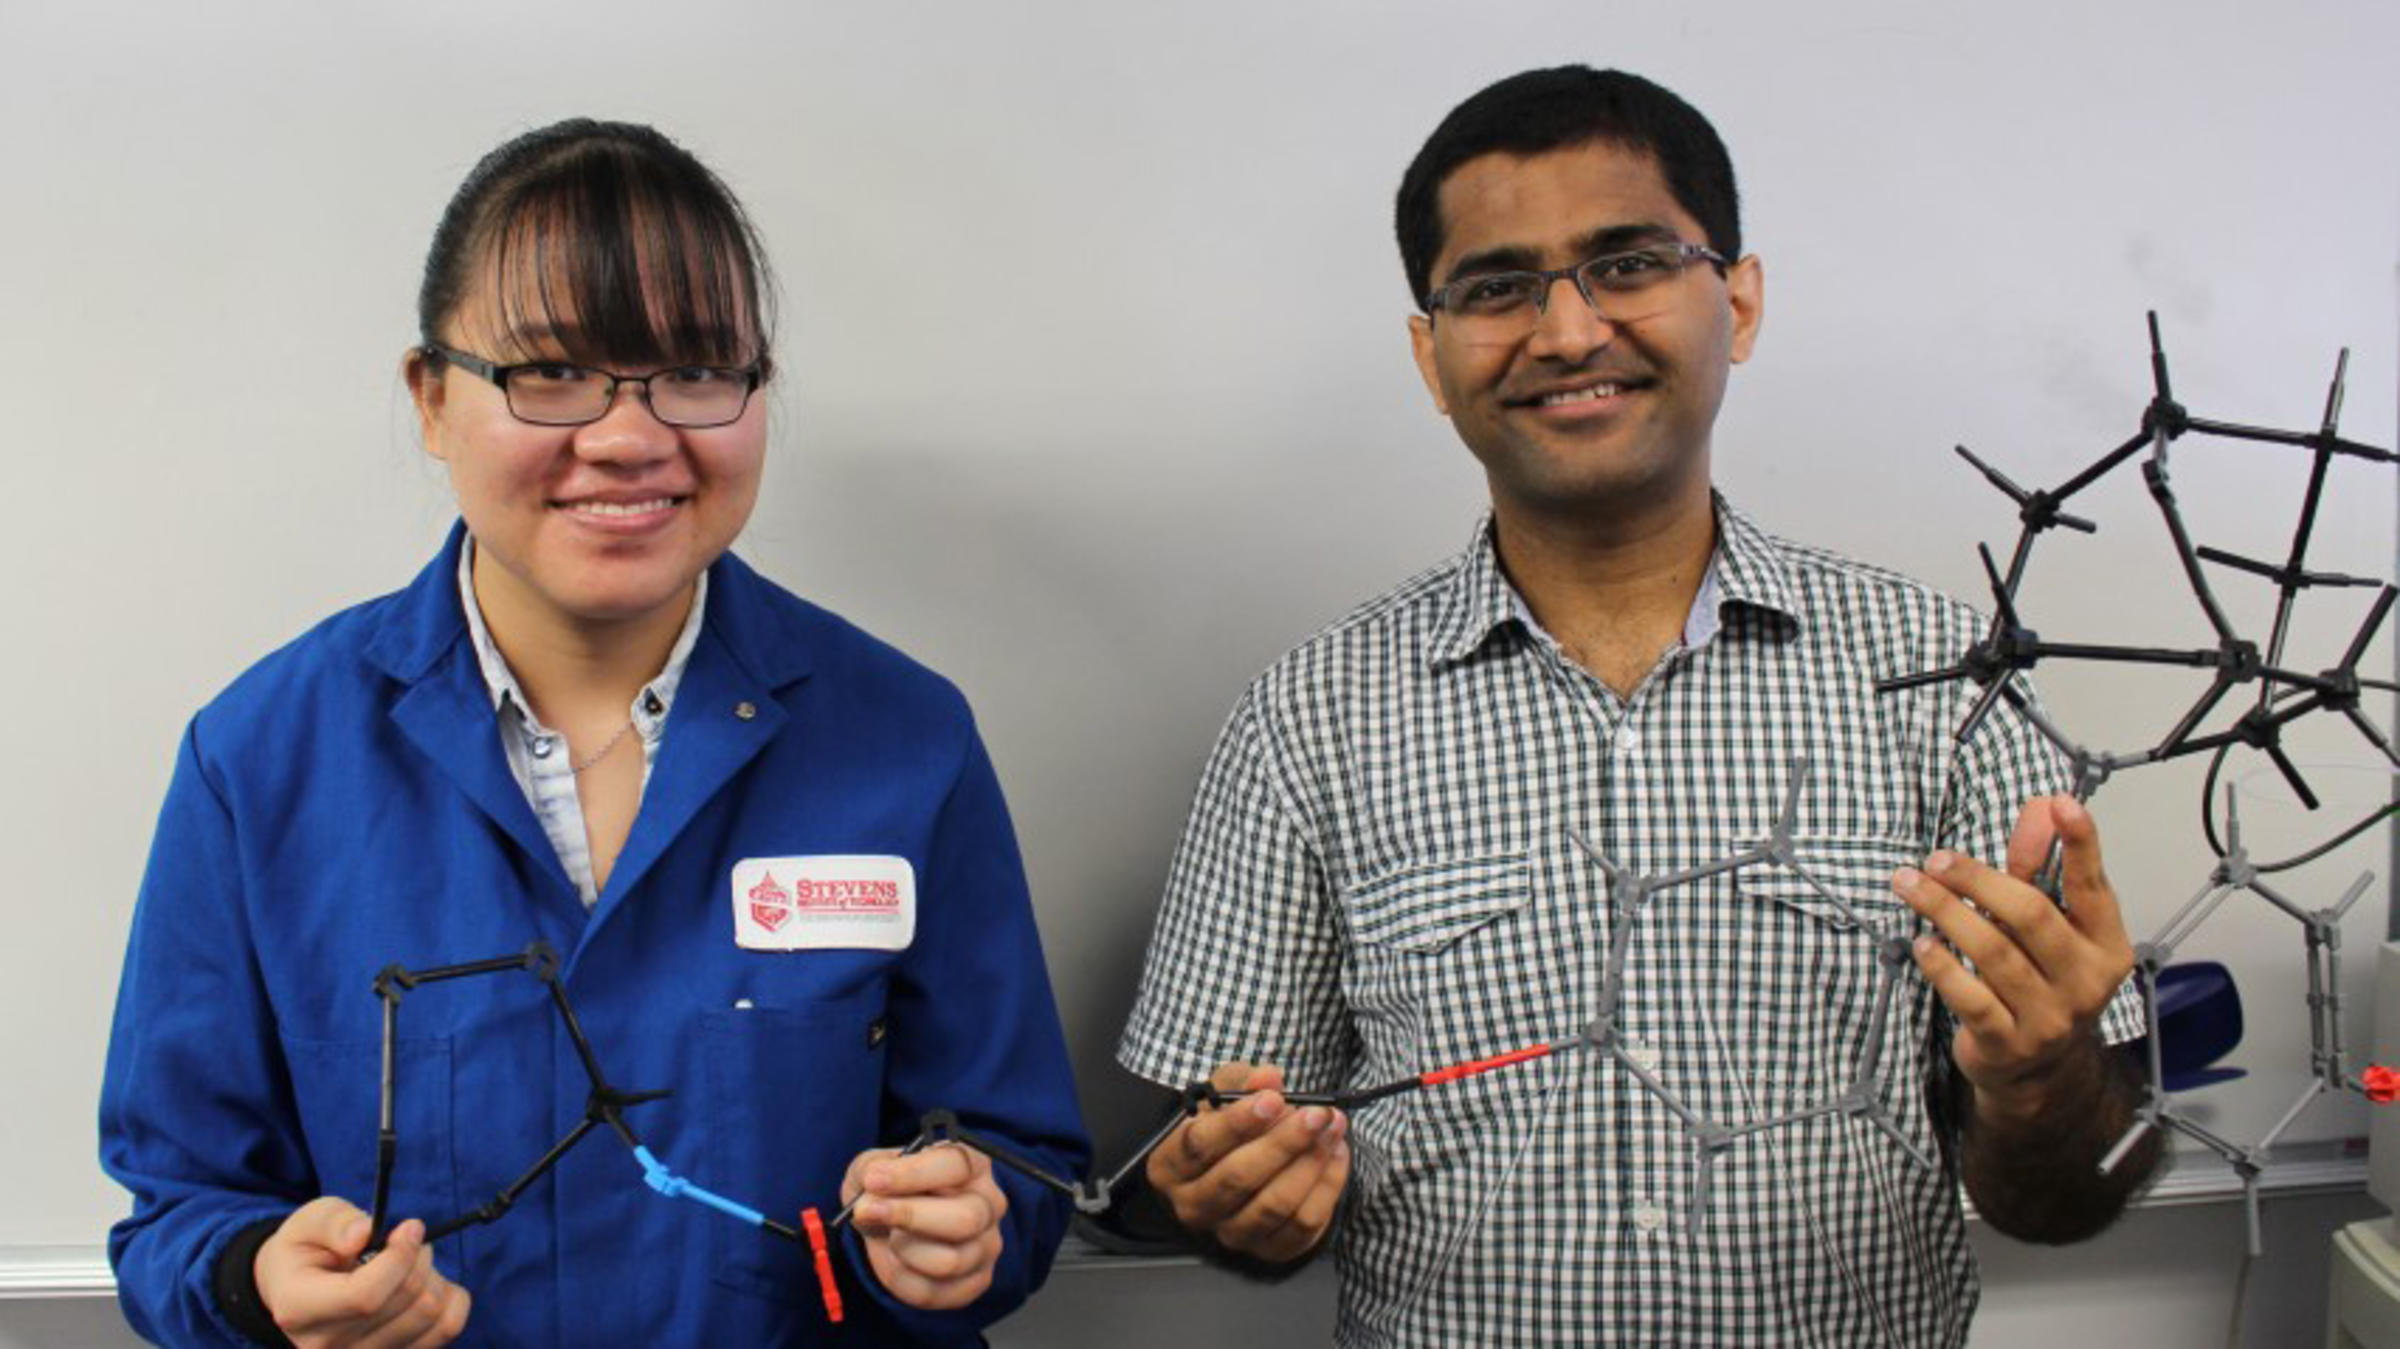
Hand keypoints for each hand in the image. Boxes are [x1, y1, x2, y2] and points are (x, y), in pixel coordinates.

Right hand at [253, 1199, 469, 1347]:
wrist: (299, 1291)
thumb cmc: (307, 1251)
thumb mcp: (308, 1223)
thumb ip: (334, 1222)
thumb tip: (364, 1233)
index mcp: (299, 1309)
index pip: (365, 1296)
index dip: (399, 1257)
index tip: (411, 1227)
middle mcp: (328, 1345)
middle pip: (407, 1300)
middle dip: (418, 1257)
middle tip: (405, 1240)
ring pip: (432, 1315)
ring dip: (433, 1277)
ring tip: (409, 1264)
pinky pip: (448, 1327)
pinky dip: (450, 1298)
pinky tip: (426, 1284)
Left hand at [842, 1142, 1007, 1309]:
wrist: (896, 1226)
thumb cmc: (892, 1190)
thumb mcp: (874, 1167)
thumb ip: (870, 1172)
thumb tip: (871, 1196)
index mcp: (972, 1165)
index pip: (956, 1166)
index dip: (912, 1174)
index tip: (874, 1180)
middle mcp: (989, 1204)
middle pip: (964, 1219)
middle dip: (908, 1216)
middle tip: (866, 1211)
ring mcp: (987, 1246)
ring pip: (947, 1261)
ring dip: (901, 1250)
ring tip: (888, 1236)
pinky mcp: (975, 1282)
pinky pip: (931, 1292)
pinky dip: (899, 1278)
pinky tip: (894, 1259)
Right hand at [1144, 1062, 1349, 1263]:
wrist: (1235, 1168)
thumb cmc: (1223, 1129)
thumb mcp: (1222, 1098)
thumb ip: (1242, 1084)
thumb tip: (1268, 1076)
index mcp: (1170, 1166)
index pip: (1199, 1145)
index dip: (1238, 1121)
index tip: (1273, 1098)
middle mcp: (1193, 1206)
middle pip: (1239, 1177)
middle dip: (1285, 1142)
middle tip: (1317, 1113)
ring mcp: (1229, 1234)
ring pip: (1274, 1205)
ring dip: (1311, 1162)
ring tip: (1333, 1128)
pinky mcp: (1266, 1250)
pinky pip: (1303, 1224)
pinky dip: (1327, 1187)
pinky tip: (1337, 1154)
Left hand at [1896, 795, 2134, 1120]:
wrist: (2038, 1071)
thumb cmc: (2039, 979)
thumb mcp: (2044, 921)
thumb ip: (2037, 865)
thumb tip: (2041, 805)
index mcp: (2105, 945)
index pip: (2093, 887)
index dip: (2081, 844)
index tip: (2062, 804)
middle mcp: (2085, 981)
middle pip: (2031, 916)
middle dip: (1978, 880)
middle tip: (1936, 859)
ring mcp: (2048, 1017)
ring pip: (1993, 952)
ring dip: (1945, 912)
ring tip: (1910, 886)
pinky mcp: (2008, 1042)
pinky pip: (1970, 996)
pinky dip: (1942, 965)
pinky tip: (1921, 943)